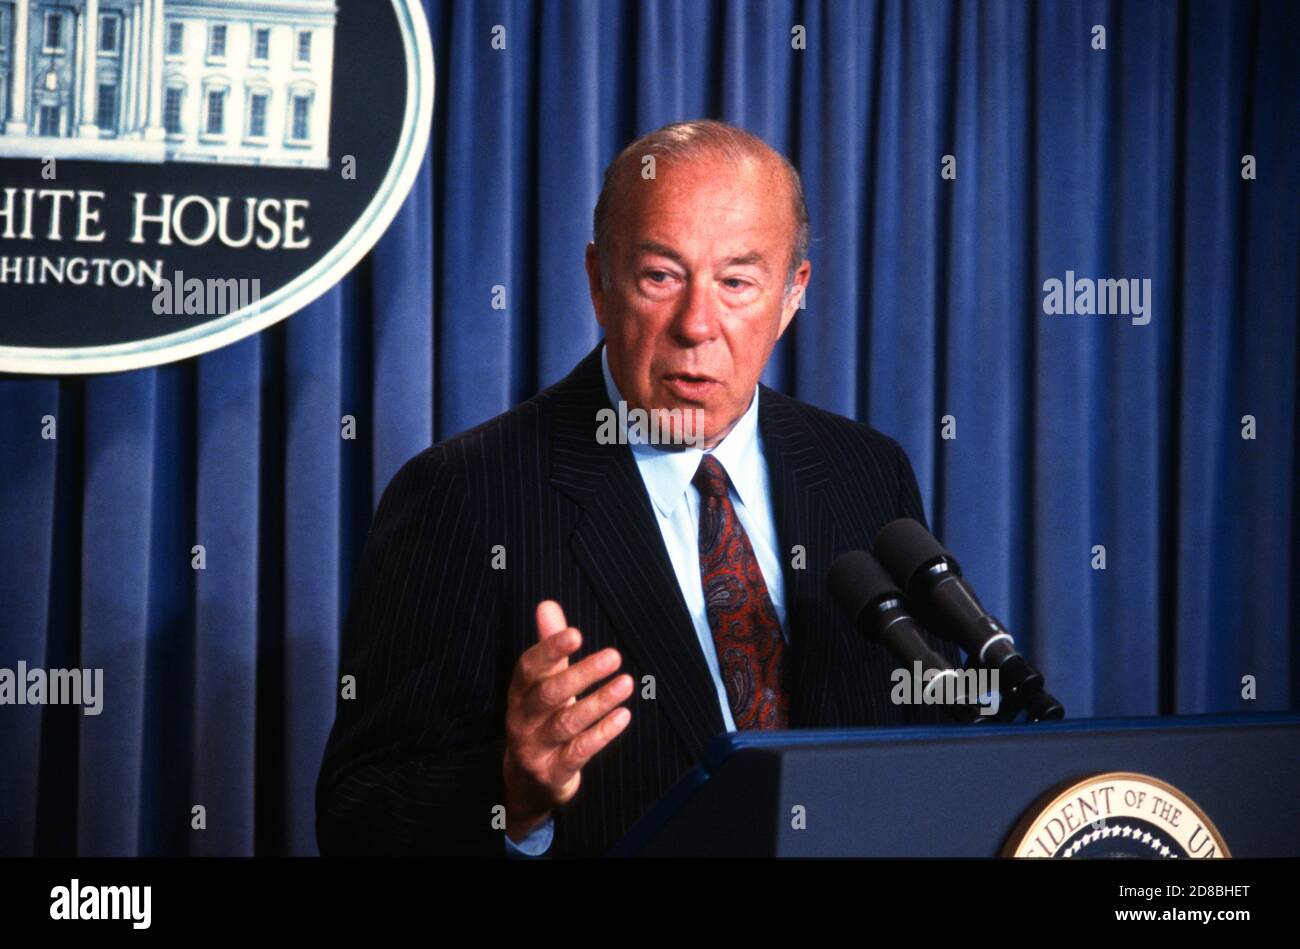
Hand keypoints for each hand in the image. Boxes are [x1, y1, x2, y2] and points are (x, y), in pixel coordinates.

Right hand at [502, 600, 632, 840]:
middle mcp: (522, 719)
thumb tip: (547, 604)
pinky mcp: (552, 773)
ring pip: (566, 723)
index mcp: (519, 693)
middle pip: (549, 694)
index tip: (576, 633)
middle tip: (614, 656)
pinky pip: (578, 752)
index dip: (550, 649)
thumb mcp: (542, 684)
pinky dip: (602, 733)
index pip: (529, 667)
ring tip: (626, 684)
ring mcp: (535, 748)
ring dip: (598, 702)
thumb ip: (548, 646)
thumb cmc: (540, 720)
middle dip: (581, 674)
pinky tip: (623, 716)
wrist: (525, 782)